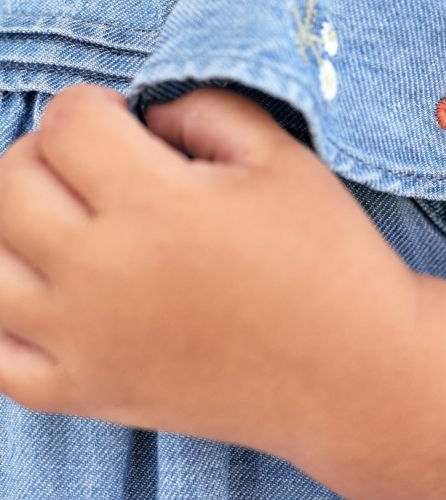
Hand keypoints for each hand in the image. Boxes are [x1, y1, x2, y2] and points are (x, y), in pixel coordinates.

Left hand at [0, 84, 419, 465]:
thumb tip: (143, 117)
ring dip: (16, 228)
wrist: (356, 376)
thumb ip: (202, 109)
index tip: (129, 122)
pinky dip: (6, 317)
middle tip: (101, 166)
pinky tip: (49, 294)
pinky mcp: (84, 394)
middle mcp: (102, 274)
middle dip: (47, 153)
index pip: (67, 121)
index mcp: (156, 205)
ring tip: (71, 226)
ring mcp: (83, 342)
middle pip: (10, 182)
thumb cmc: (330, 258)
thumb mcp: (283, 157)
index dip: (96, 105)